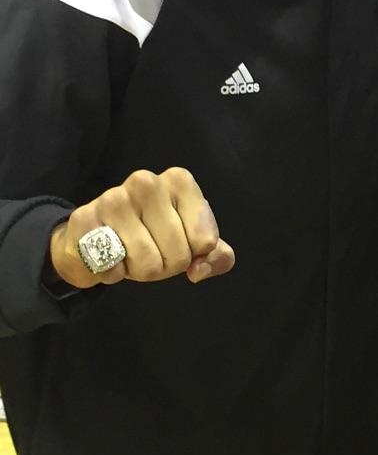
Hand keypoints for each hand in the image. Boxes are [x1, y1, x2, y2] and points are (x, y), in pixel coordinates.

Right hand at [48, 167, 234, 289]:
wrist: (95, 239)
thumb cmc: (153, 235)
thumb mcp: (194, 242)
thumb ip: (217, 257)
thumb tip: (198, 270)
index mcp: (179, 181)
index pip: (205, 240)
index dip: (194, 254)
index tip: (179, 242)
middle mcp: (146, 182)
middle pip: (178, 255)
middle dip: (167, 266)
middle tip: (152, 252)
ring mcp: (112, 198)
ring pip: (147, 264)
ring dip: (140, 272)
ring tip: (130, 254)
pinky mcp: (83, 220)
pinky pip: (113, 269)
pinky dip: (114, 274)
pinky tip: (110, 257)